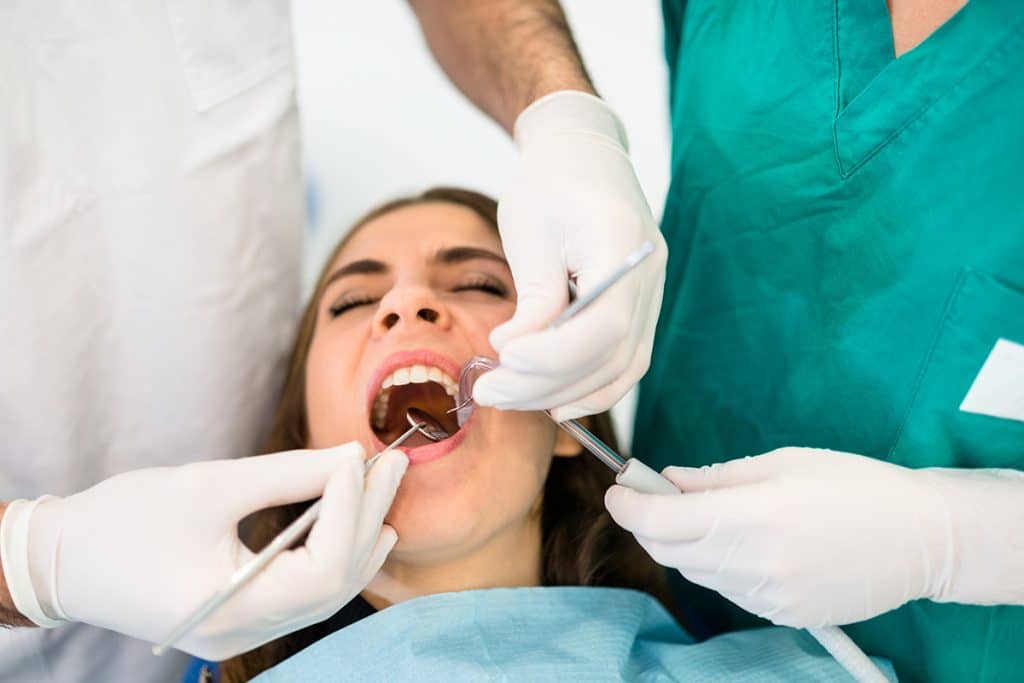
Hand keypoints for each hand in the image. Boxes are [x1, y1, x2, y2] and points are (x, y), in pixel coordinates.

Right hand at [4, 443, 406, 659]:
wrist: (64, 561)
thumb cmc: (124, 520)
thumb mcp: (209, 486)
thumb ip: (286, 474)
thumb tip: (348, 457)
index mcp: (231, 608)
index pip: (322, 567)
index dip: (351, 509)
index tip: (358, 456)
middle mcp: (243, 634)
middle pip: (334, 582)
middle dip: (368, 516)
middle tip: (393, 462)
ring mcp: (243, 634)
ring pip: (327, 593)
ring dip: (360, 537)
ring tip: (386, 489)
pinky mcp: (241, 619)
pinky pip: (307, 596)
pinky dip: (337, 558)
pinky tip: (362, 528)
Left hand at [472, 91, 666, 421]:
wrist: (581, 155)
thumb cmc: (548, 183)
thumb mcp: (530, 232)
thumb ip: (533, 299)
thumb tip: (513, 356)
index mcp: (623, 244)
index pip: (604, 323)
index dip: (554, 354)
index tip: (504, 356)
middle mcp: (647, 275)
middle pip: (610, 354)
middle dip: (546, 384)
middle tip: (489, 391)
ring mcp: (650, 294)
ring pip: (620, 368)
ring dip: (563, 393)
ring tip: (507, 396)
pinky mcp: (638, 308)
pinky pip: (624, 362)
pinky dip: (591, 388)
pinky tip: (551, 401)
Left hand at [605, 448, 1023, 626]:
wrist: (921, 538)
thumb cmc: (854, 485)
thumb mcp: (783, 463)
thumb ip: (715, 478)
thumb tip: (667, 482)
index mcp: (752, 515)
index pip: (661, 520)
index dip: (628, 506)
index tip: (617, 492)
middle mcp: (753, 562)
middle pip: (668, 551)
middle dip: (648, 525)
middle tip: (651, 498)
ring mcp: (768, 596)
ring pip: (696, 572)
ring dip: (685, 544)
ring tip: (710, 516)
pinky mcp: (783, 615)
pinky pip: (729, 590)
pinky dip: (719, 566)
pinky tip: (745, 544)